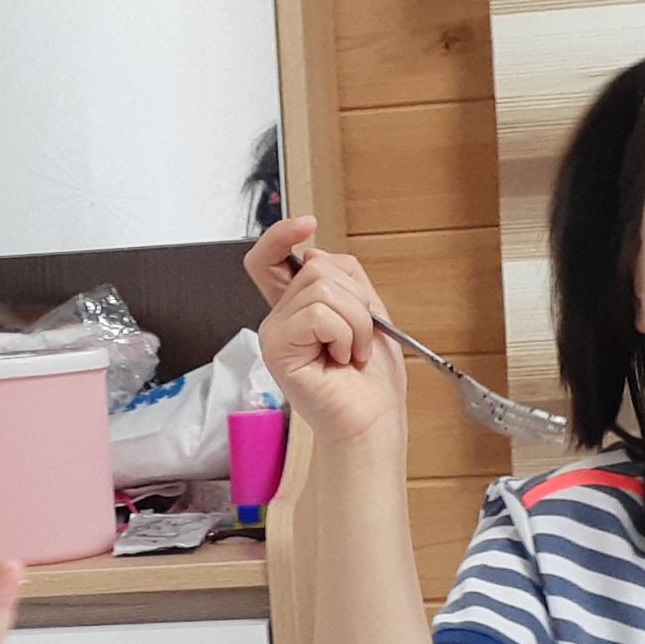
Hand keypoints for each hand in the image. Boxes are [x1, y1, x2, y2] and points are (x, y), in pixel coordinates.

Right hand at [244, 218, 407, 449]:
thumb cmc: (372, 379)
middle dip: (355, 299)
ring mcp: (275, 333)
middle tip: (360, 338)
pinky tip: (341, 359)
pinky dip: (344, 334)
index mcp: (299, 307)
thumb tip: (314, 256)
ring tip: (352, 352)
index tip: (308, 224)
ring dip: (355, 322)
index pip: (271, 259)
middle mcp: (281, 318)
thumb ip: (345, 276)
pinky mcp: (277, 350)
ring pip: (320, 289)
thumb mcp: (370, 311)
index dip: (282, 235)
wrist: (373, 420)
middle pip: (314, 268)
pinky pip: (318, 314)